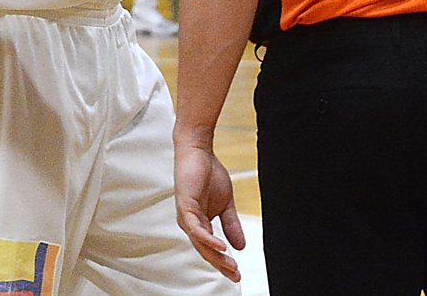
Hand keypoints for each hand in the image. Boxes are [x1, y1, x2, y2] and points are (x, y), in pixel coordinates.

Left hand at [174, 141, 245, 283]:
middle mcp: (190, 223)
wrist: (198, 150)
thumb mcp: (226, 203)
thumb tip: (241, 246)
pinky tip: (221, 246)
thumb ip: (231, 224)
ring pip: (200, 243)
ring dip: (216, 255)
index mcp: (199, 223)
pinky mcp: (185, 206)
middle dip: (221, 264)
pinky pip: (196, 228)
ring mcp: (186, 216)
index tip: (238, 274)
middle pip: (205, 250)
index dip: (224, 262)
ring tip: (231, 266)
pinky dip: (208, 239)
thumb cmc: (209, 174)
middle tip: (236, 275)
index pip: (211, 248)